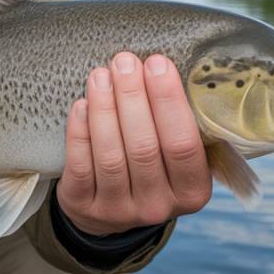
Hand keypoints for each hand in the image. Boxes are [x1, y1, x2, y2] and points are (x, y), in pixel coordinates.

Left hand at [57, 52, 211, 235]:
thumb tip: (162, 65)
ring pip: (110, 155)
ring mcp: (120, 211)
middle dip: (132, 97)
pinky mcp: (85, 206)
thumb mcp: (177, 155)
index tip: (157, 63)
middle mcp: (158, 206)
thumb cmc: (152, 165)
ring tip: (101, 75)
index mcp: (192, 191)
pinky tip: (81, 104)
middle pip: (144, 147)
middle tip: (124, 62)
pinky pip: (80, 166)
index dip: (169, 101)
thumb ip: (178, 121)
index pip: (183, 144)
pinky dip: (80, 131)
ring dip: (104, 109)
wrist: (112, 207)